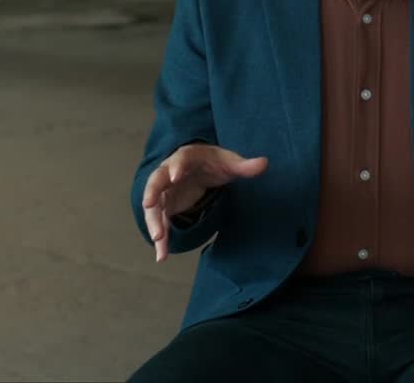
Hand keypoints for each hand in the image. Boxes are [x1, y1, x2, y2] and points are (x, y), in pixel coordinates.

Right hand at [142, 144, 267, 261]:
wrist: (201, 168)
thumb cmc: (214, 162)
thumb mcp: (230, 162)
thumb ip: (245, 165)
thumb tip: (264, 163)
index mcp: (186, 157)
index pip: (179, 160)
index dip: (176, 167)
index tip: (175, 176)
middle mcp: (169, 173)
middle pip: (156, 181)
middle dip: (152, 193)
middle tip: (149, 206)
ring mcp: (164, 191)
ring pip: (154, 205)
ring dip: (154, 221)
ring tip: (159, 240)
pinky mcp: (165, 207)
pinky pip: (160, 222)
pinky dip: (160, 237)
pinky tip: (163, 255)